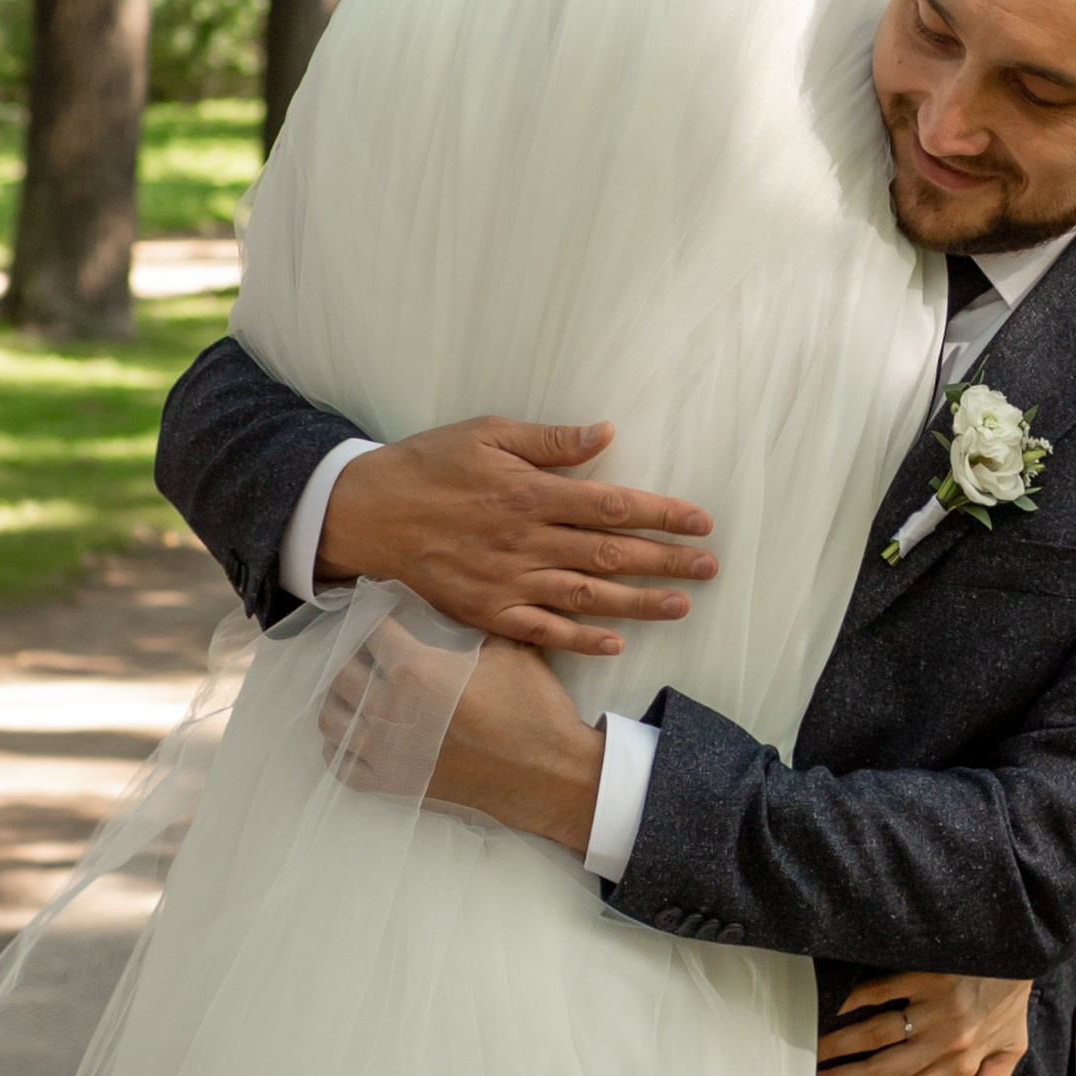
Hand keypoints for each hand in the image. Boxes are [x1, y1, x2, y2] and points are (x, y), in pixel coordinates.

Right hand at [318, 419, 715, 656]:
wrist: (365, 513)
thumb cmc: (428, 465)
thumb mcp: (487, 434)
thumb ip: (550, 441)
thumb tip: (606, 434)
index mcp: (529, 492)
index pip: (613, 506)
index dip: (662, 514)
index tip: (701, 521)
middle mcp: (524, 540)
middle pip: (610, 554)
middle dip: (666, 561)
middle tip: (710, 567)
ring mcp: (506, 581)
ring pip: (586, 596)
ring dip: (638, 602)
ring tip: (681, 605)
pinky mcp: (486, 611)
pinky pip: (542, 630)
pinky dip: (581, 638)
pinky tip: (616, 641)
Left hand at [324, 627, 605, 856]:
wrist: (547, 775)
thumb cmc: (533, 711)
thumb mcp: (510, 651)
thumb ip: (475, 624)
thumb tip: (462, 601)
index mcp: (416, 671)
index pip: (372, 631)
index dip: (374, 617)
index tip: (379, 615)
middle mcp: (390, 710)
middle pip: (342, 671)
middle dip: (352, 655)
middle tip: (368, 651)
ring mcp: (386, 751)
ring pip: (332, 718)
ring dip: (338, 699)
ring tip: (355, 690)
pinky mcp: (392, 784)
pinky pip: (342, 764)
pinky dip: (340, 746)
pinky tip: (355, 733)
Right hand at [814, 971, 1032, 1075]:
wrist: (1022, 946)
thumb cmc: (1012, 999)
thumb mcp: (1011, 1048)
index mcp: (961, 1064)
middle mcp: (947, 1041)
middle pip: (882, 1071)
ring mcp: (936, 1007)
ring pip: (875, 1034)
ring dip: (838, 1046)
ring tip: (810, 1052)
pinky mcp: (929, 974)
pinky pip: (881, 990)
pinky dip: (852, 1000)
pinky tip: (829, 1009)